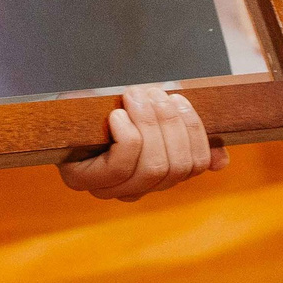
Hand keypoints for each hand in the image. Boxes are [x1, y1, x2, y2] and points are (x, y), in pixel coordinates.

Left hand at [57, 85, 225, 201]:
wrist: (61, 102)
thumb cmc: (108, 105)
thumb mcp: (152, 116)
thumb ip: (184, 135)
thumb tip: (220, 161)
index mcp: (156, 177)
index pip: (193, 166)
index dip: (194, 132)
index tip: (179, 99)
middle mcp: (134, 190)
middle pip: (173, 168)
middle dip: (169, 124)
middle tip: (155, 93)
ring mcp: (107, 189)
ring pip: (151, 167)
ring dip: (149, 125)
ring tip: (136, 96)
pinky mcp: (81, 179)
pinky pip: (120, 166)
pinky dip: (126, 136)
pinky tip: (117, 116)